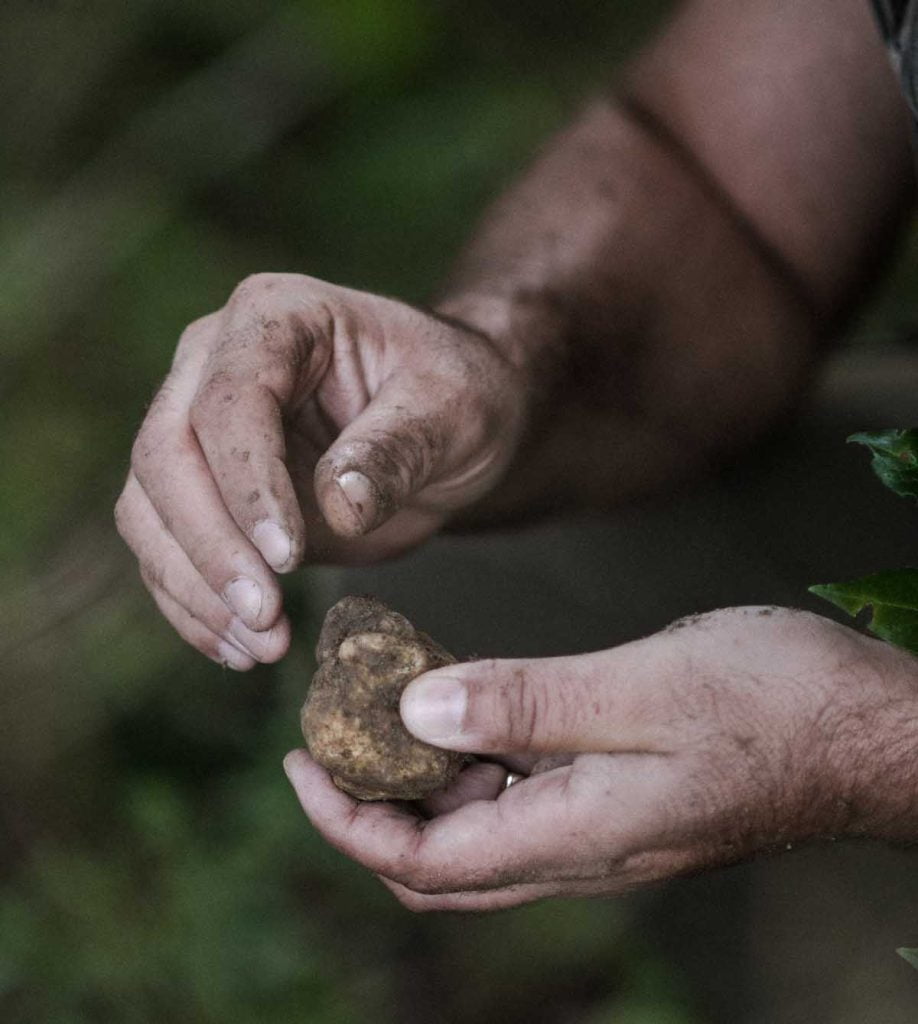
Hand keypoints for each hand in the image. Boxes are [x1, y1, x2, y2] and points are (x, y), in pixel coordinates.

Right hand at [115, 274, 525, 668]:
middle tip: (265, 615)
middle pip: (165, 453)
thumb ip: (398, 447)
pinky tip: (240, 648)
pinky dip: (193, 604)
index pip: (230, 401)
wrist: (446, 426)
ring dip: (194, 587)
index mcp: (276, 316)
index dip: (247, 482)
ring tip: (261, 645)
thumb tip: (337, 505)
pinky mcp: (203, 491)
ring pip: (148, 508)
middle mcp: (216, 362)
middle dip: (209, 546)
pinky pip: (166, 548)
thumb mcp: (453, 410)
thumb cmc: (456, 396)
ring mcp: (198, 426)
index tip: (287, 557)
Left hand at [284, 607, 917, 910]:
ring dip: (422, 776)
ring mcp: (602, 825)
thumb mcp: (642, 688)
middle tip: (331, 731)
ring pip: (478, 824)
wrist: (870, 730)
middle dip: (369, 805)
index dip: (347, 822)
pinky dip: (477, 752)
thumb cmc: (774, 705)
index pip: (424, 863)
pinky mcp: (620, 796)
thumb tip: (417, 710)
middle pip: (439, 859)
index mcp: (575, 833)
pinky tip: (469, 698)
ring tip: (387, 701)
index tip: (300, 763)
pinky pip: (523, 790)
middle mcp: (579, 846)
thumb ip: (527, 703)